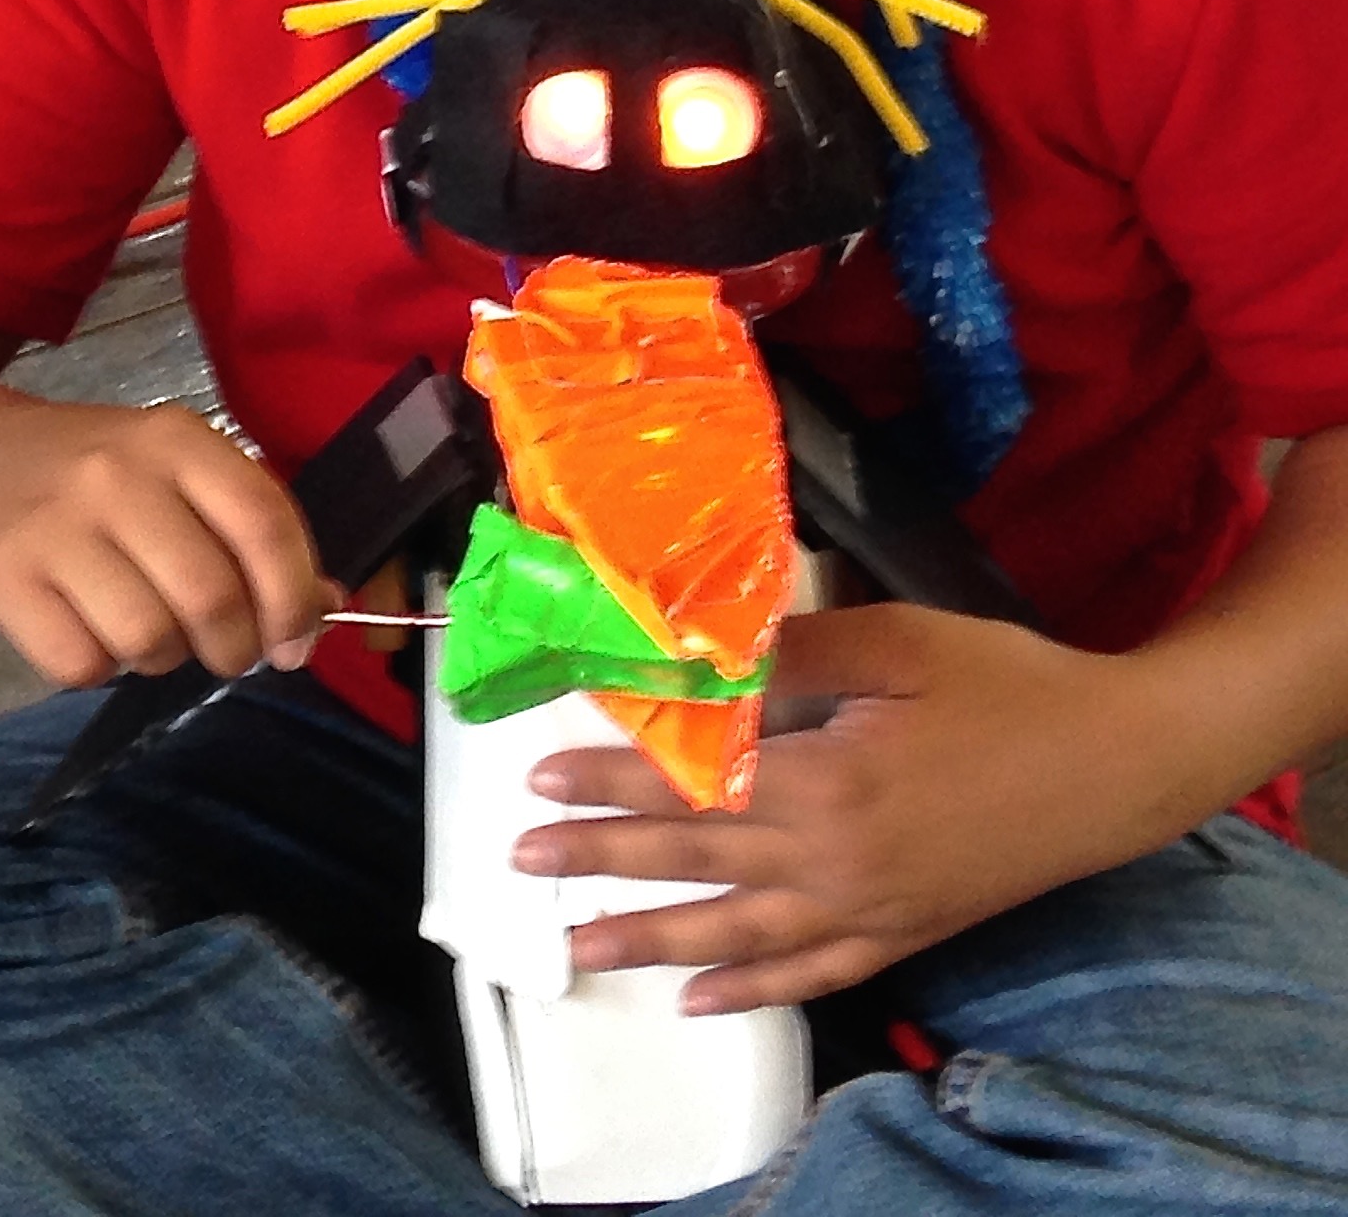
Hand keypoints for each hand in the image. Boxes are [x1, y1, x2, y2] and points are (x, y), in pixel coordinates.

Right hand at [0, 398, 334, 687]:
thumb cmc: (86, 472)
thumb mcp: (170, 469)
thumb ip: (247, 527)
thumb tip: (323, 608)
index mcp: (174, 439)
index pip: (264, 524)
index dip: (295, 598)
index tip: (296, 641)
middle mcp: (115, 474)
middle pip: (212, 597)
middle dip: (235, 648)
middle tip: (222, 650)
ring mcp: (54, 526)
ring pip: (150, 640)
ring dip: (162, 658)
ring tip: (143, 628)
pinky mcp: (2, 577)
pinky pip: (81, 664)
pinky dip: (95, 666)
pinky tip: (84, 628)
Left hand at [513, 604, 1194, 1012]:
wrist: (1123, 761)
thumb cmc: (1008, 687)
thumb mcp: (895, 643)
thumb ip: (789, 650)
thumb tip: (694, 652)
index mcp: (827, 782)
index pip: (689, 786)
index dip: (609, 780)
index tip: (538, 776)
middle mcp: (837, 860)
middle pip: (696, 863)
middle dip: (601, 861)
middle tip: (522, 861)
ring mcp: (872, 907)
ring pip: (739, 935)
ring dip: (653, 942)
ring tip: (579, 952)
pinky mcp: (907, 932)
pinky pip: (817, 974)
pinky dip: (756, 992)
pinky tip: (704, 1003)